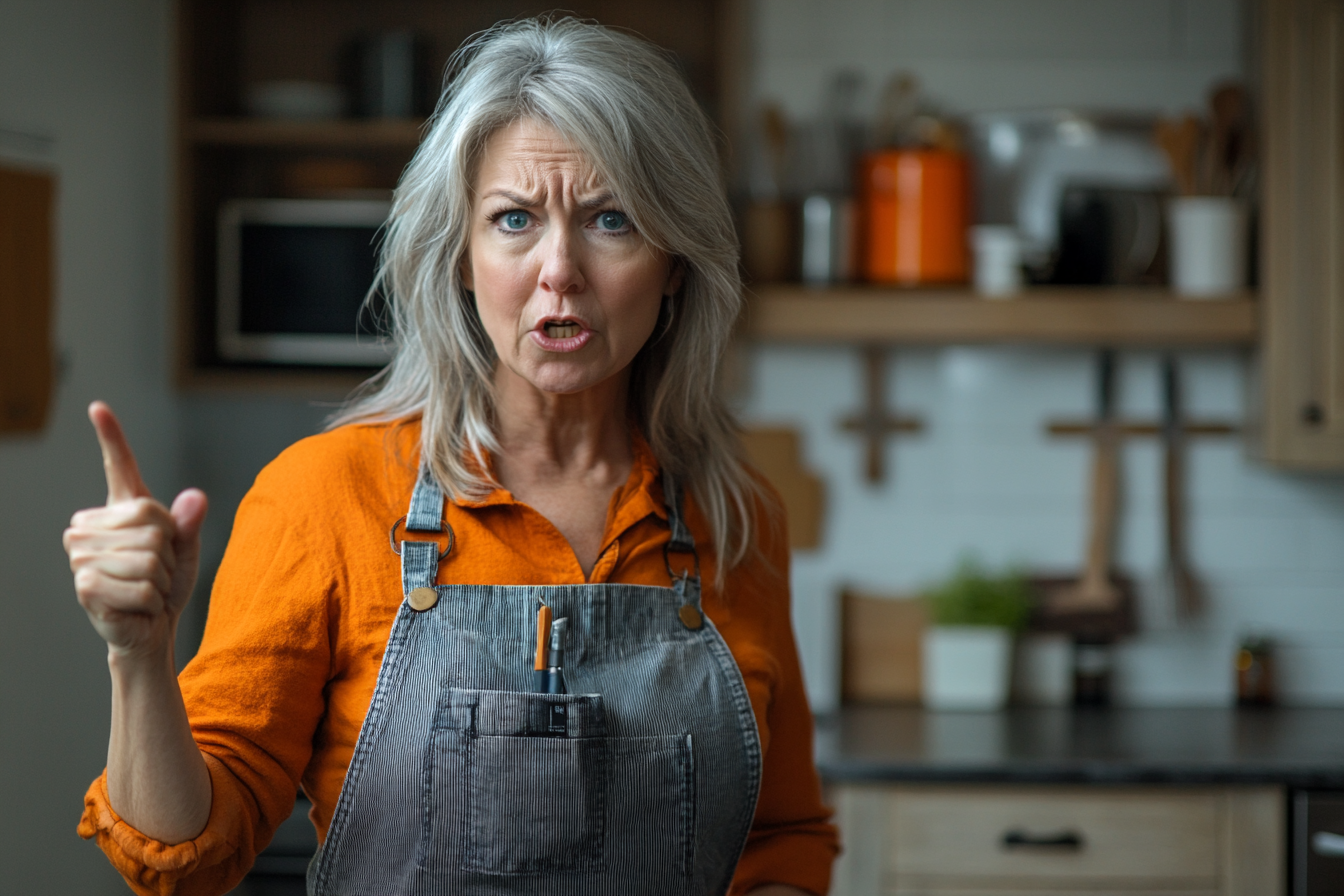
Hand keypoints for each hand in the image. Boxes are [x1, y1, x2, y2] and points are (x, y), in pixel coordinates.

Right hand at [64, 402, 207, 659]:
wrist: (150, 627)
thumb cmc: (166, 585)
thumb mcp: (186, 550)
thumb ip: (189, 523)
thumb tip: (195, 498)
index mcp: (120, 511)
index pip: (117, 467)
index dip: (111, 436)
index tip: (98, 406)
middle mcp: (93, 526)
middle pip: (152, 523)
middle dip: (169, 554)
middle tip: (156, 573)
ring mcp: (83, 554)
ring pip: (149, 557)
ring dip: (161, 580)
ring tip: (146, 589)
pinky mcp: (85, 583)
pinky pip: (142, 586)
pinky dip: (151, 600)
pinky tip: (137, 605)